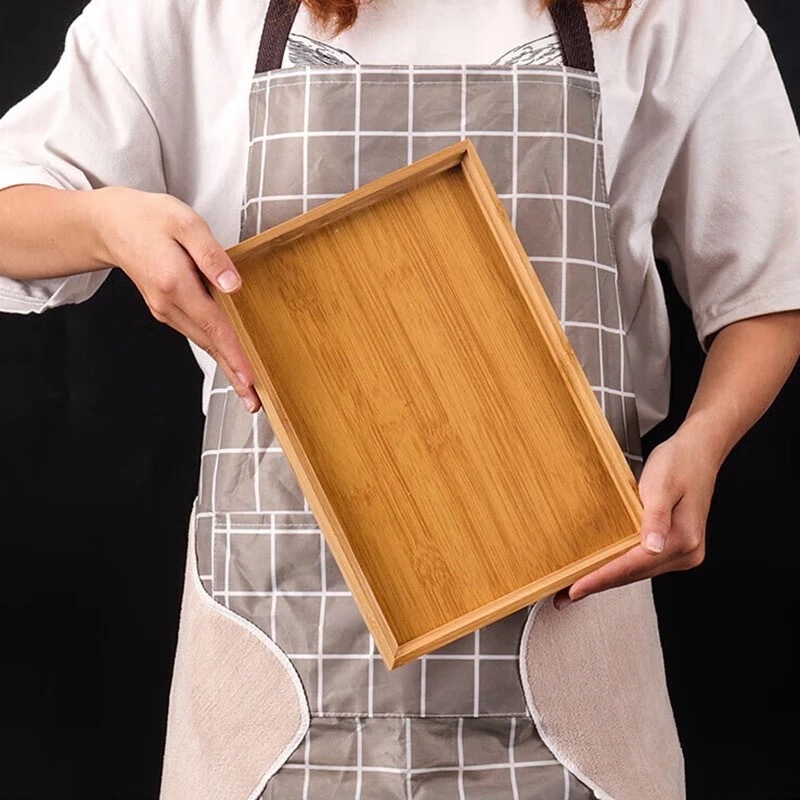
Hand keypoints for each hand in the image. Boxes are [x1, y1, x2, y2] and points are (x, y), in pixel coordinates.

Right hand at [91, 186, 259, 412]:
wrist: (110, 225)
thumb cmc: (148, 219)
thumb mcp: (185, 223)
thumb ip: (211, 254)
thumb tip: (234, 285)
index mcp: (175, 283)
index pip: (213, 325)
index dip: (234, 354)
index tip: (250, 378)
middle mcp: (169, 304)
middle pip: (210, 344)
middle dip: (234, 374)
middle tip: (257, 402)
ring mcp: (166, 311)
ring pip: (204, 343)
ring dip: (227, 367)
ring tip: (249, 391)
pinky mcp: (168, 311)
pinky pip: (198, 334)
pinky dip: (216, 350)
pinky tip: (231, 361)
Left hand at [553, 420, 720, 608]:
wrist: (697, 451)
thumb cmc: (680, 463)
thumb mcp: (662, 485)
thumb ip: (655, 517)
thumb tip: (652, 545)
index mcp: (682, 540)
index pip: (633, 566)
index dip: (601, 578)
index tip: (576, 588)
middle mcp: (684, 552)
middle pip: (633, 575)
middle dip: (598, 585)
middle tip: (565, 596)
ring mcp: (681, 552)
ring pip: (636, 572)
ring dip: (607, 579)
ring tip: (576, 587)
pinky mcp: (673, 546)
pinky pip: (640, 563)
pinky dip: (619, 567)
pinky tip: (602, 570)